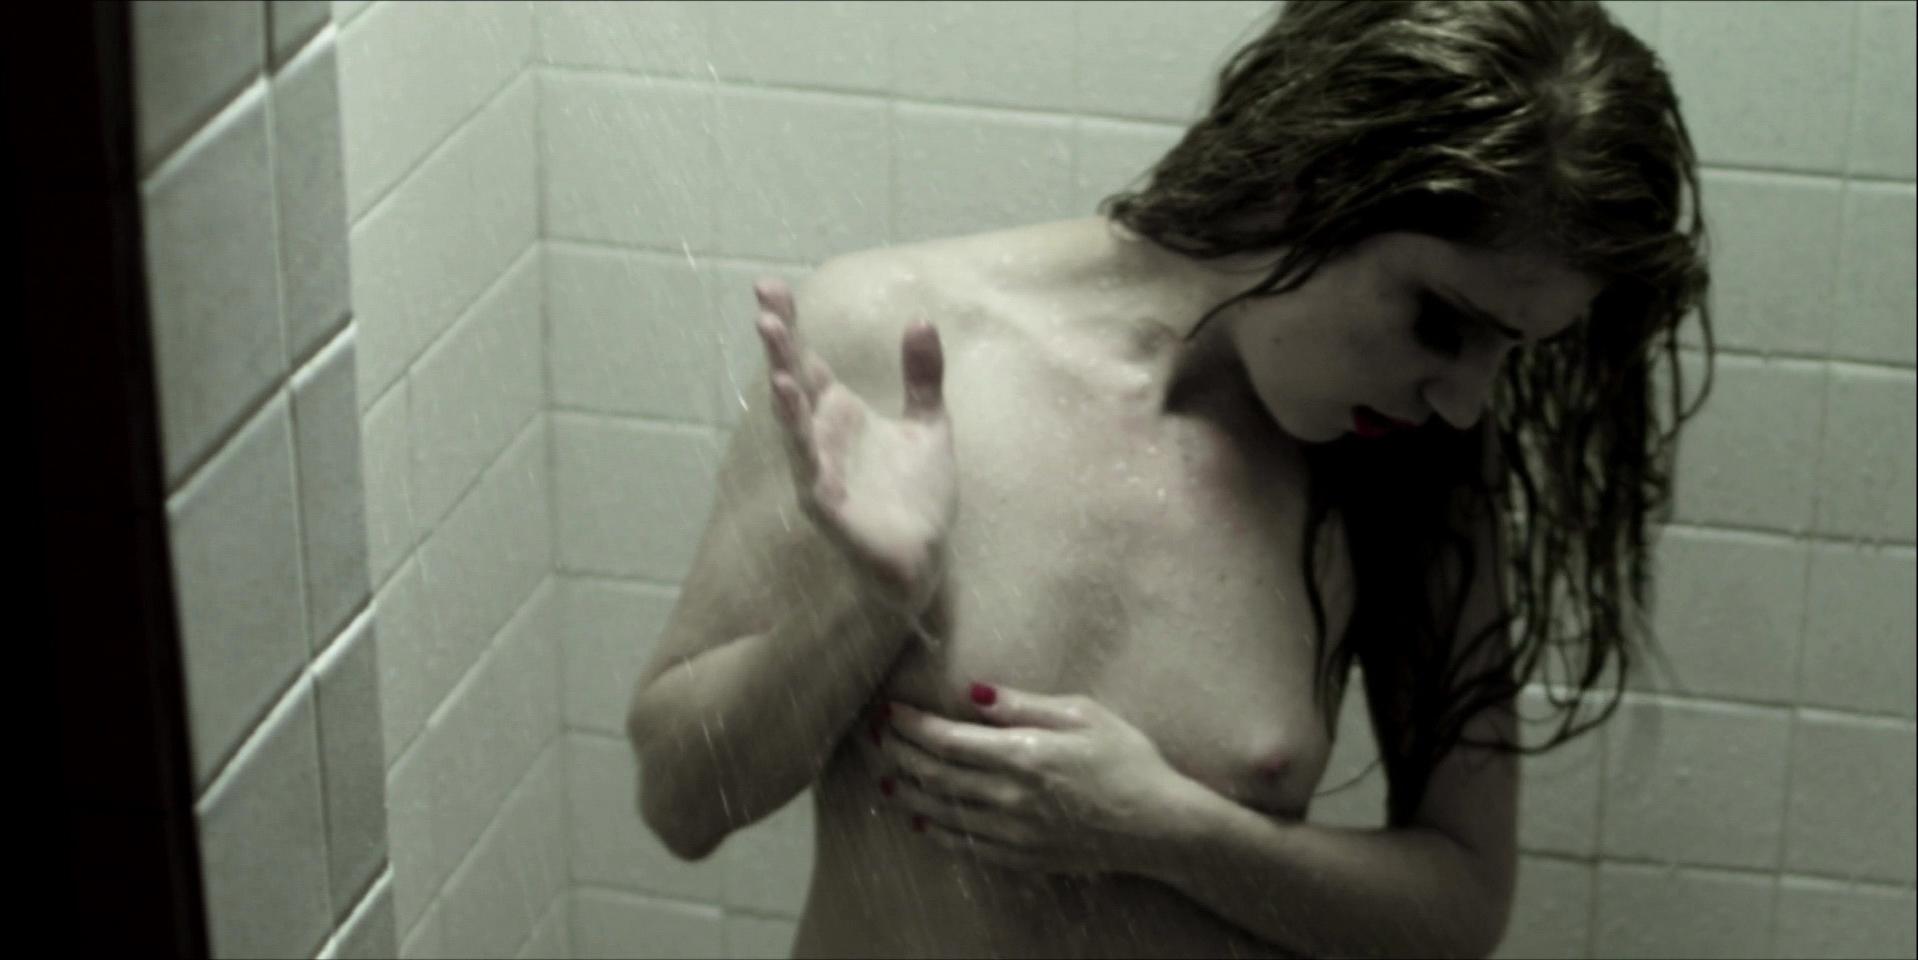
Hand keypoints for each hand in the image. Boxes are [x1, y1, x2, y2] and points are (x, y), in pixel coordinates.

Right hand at [753, 278, 956, 613]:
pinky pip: (814, 478)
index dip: (790, 325)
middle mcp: (822, 439)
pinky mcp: (830, 510)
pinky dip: (807, 454)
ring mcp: (821, 474)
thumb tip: (921, 318)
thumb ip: (923, 376)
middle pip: (794, 387)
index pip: (808, 360)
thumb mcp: (929, 425)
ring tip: (779, 372)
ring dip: (786, 404)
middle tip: (765, 313)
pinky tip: (802, 435)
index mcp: (840, 414)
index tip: (769, 285)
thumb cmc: (918, 496)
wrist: (925, 557)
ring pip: (796, 432)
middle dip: (780, 353)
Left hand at [860, 683, 1194, 877]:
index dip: (911, 725)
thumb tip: (972, 692)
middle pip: (936, 775)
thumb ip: (1022, 704)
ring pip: (943, 811)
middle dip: (899, 753)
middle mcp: (1009, 795)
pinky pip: (966, 844)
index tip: (888, 711)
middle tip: (872, 737)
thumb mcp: (1083, 714)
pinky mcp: (1022, 856)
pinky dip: (937, 830)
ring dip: (909, 791)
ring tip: (884, 776)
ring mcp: (1013, 831)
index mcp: (1022, 754)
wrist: (1159, 825)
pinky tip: (921, 818)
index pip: (947, 739)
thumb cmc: (1128, 760)